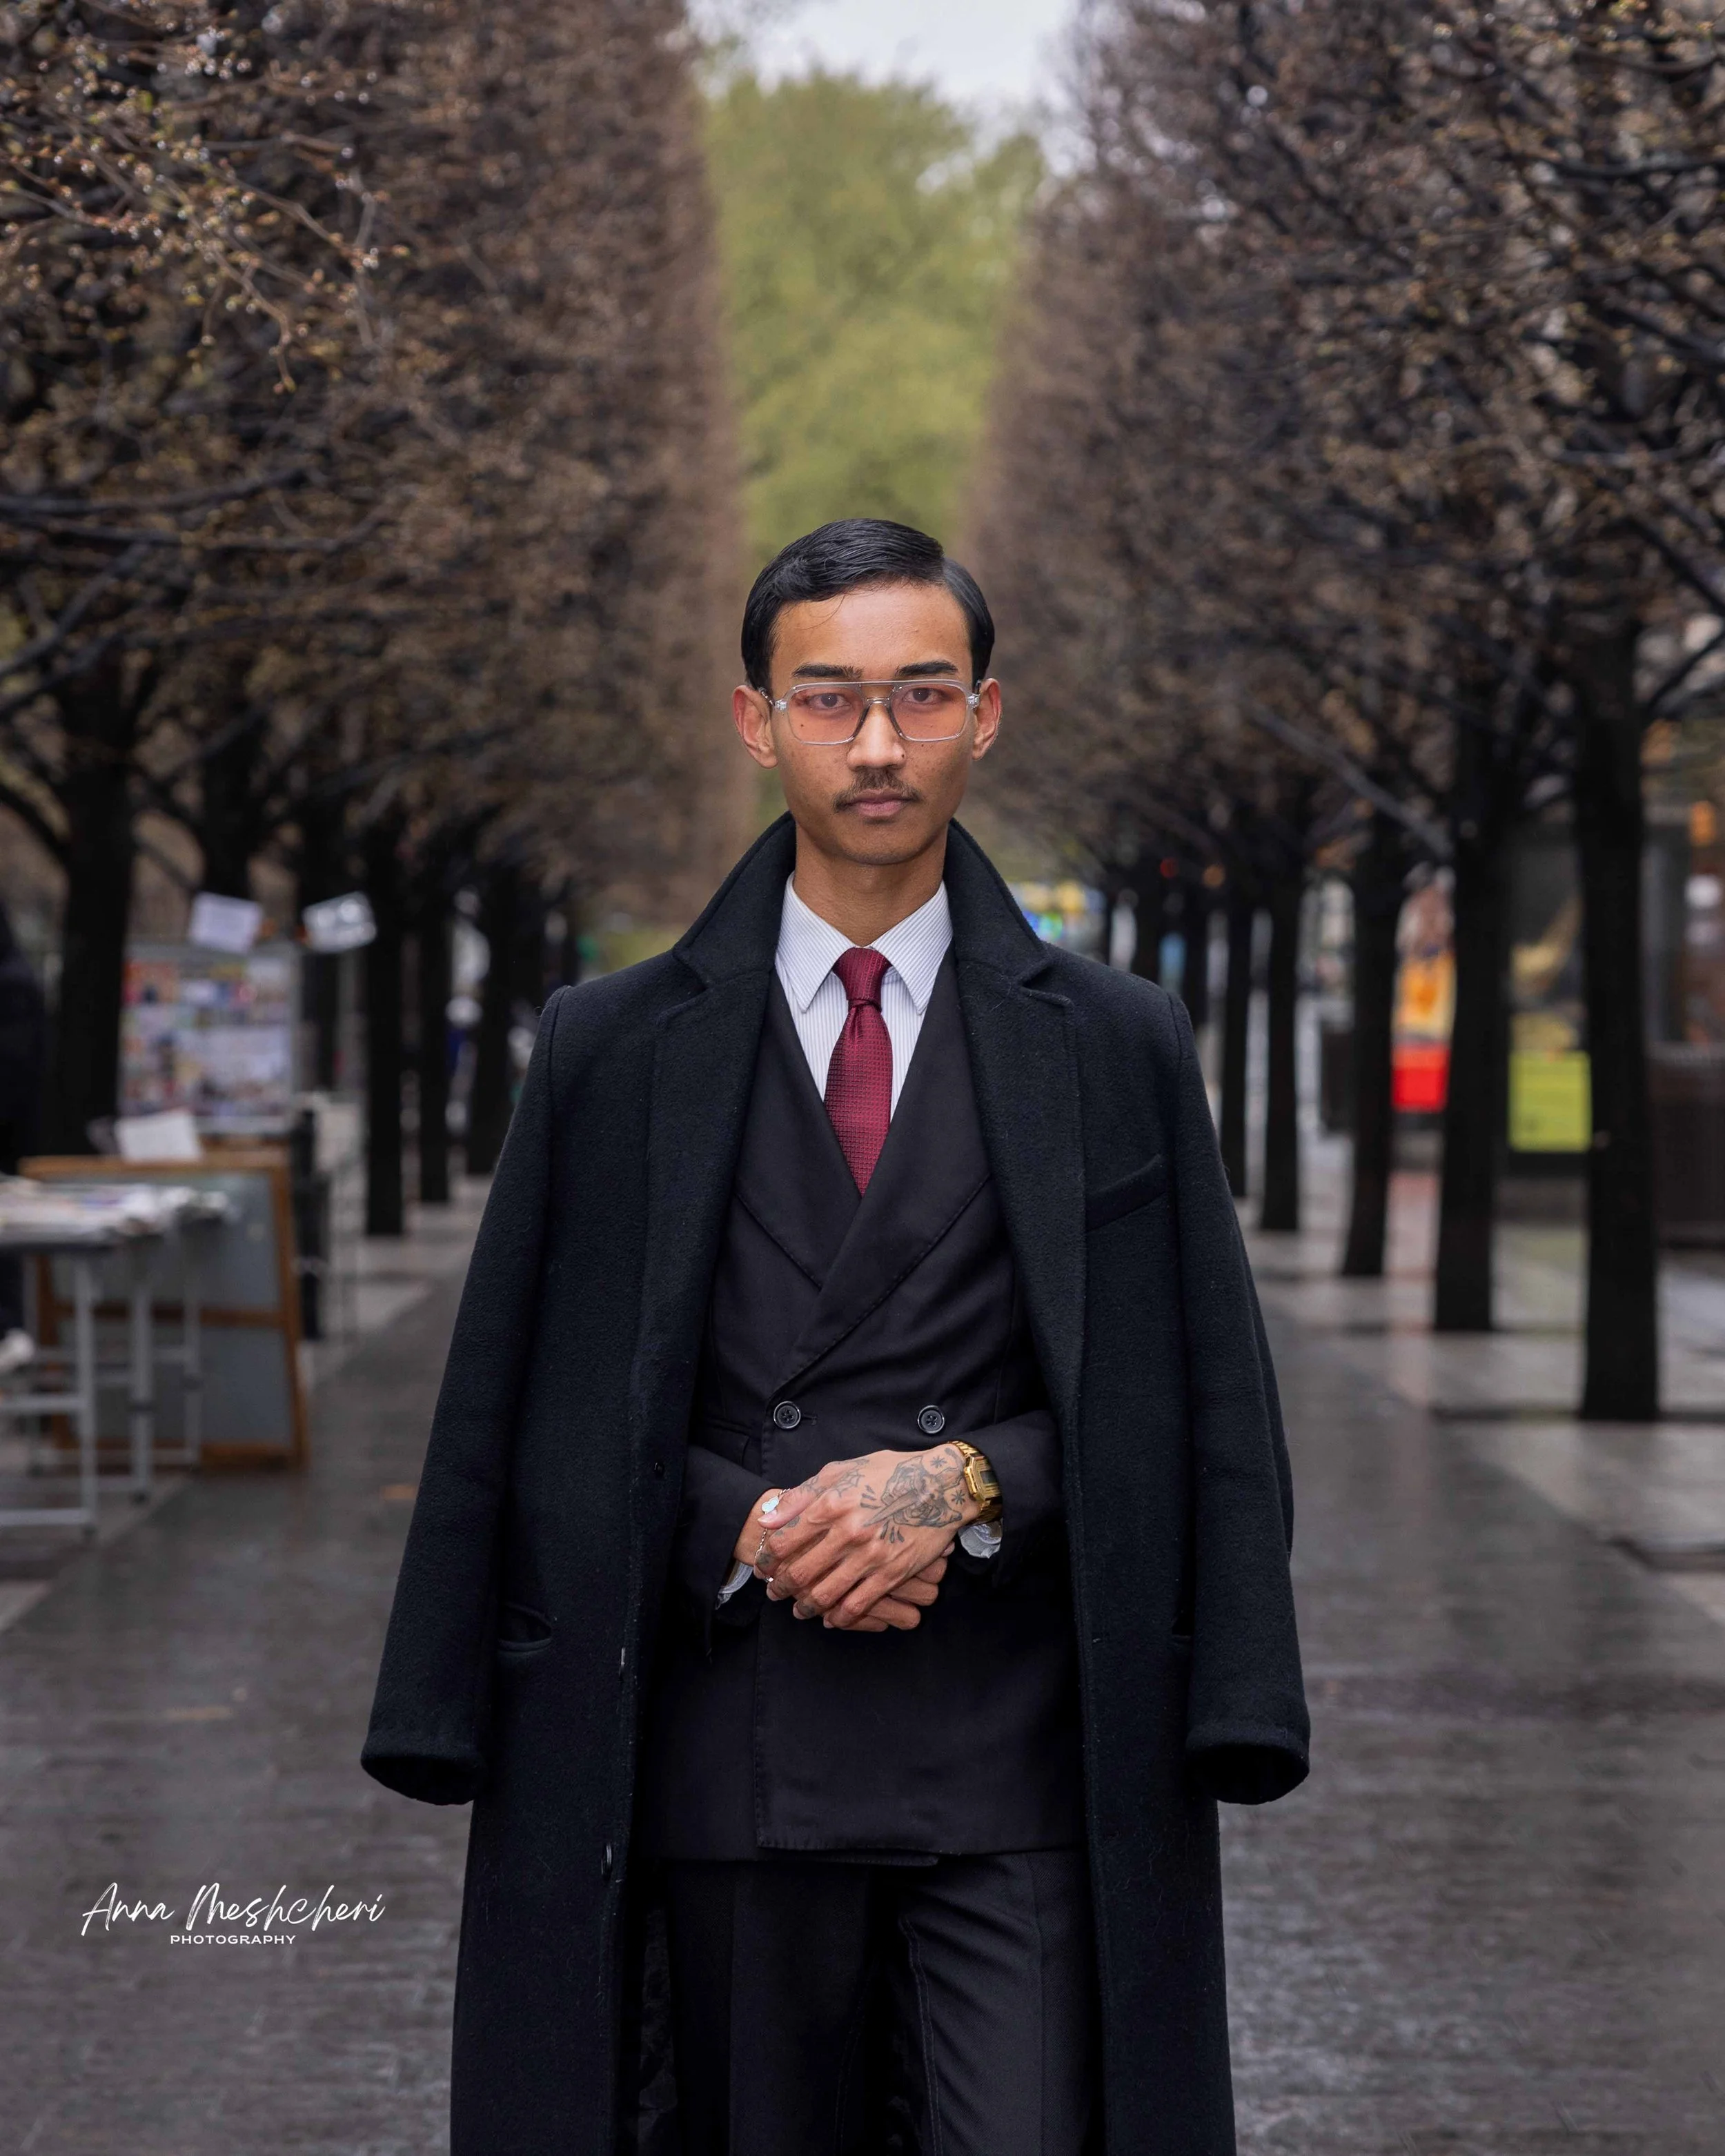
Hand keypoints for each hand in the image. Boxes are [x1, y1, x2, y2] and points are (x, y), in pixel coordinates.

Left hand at [757, 1445, 974, 1630]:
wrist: (941, 1485)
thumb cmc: (889, 1473)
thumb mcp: (841, 1471)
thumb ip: (802, 1495)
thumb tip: (767, 1518)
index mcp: (831, 1504)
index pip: (783, 1542)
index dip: (767, 1560)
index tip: (763, 1567)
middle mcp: (847, 1531)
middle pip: (799, 1572)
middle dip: (780, 1588)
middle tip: (774, 1593)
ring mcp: (870, 1555)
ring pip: (825, 1594)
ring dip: (805, 1606)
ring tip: (799, 1609)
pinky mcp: (892, 1573)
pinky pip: (857, 1605)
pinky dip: (839, 1617)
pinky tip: (831, 1617)